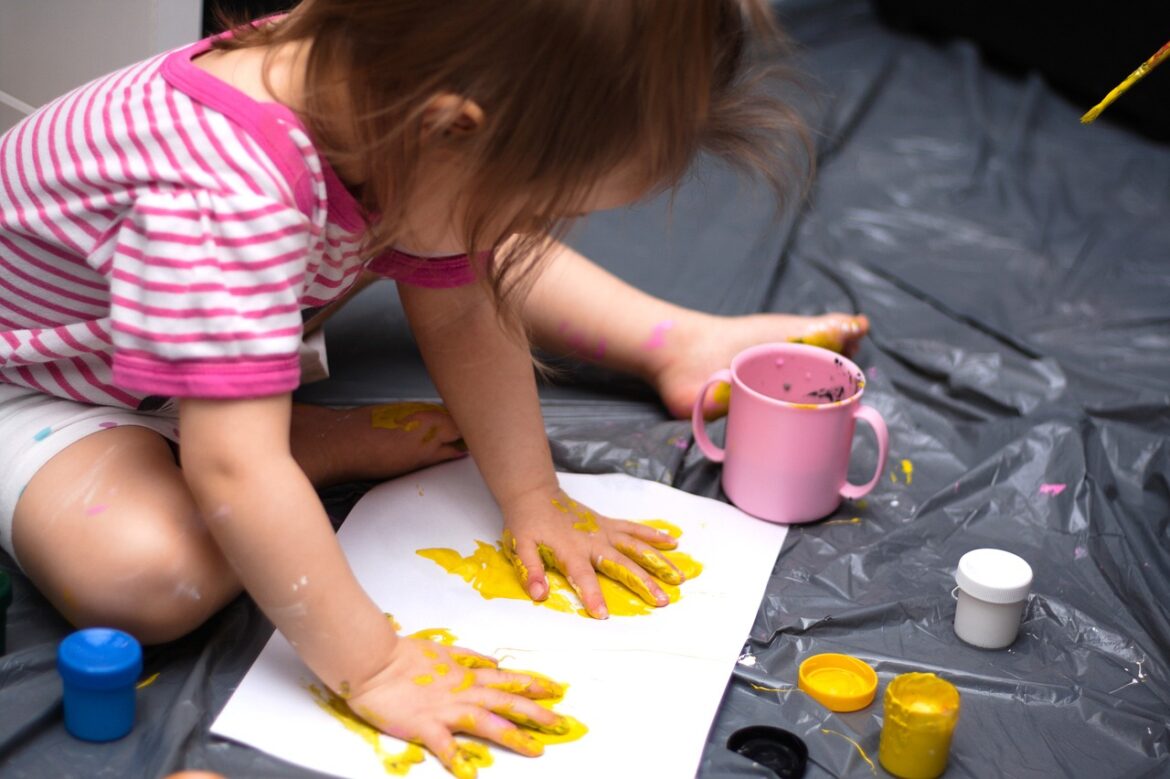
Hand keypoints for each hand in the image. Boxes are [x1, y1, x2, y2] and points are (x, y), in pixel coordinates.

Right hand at [346, 636, 567, 777]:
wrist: (373, 662)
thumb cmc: (403, 656)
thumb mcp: (443, 651)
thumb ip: (469, 657)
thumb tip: (492, 661)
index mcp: (466, 675)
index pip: (506, 679)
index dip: (533, 683)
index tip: (556, 689)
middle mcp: (462, 691)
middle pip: (506, 701)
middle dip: (536, 713)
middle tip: (562, 722)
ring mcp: (445, 709)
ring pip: (487, 721)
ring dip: (513, 735)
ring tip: (536, 749)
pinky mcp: (425, 725)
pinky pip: (444, 745)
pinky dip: (456, 759)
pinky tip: (469, 774)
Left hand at [500, 487, 683, 618]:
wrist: (536, 494)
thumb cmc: (527, 524)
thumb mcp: (520, 547)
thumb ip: (531, 569)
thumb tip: (538, 594)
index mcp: (570, 550)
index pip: (583, 577)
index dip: (592, 595)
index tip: (603, 615)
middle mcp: (593, 541)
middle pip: (622, 564)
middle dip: (642, 582)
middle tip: (661, 600)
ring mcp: (604, 531)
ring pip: (636, 547)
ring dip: (657, 561)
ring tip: (678, 577)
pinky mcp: (609, 524)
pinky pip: (634, 529)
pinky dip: (653, 535)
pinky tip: (673, 542)